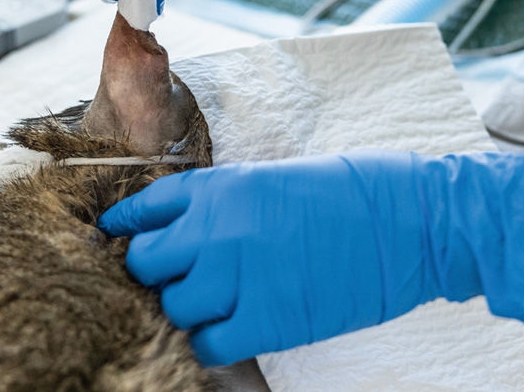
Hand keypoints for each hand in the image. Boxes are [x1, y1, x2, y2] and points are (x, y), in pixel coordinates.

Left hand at [97, 151, 523, 365]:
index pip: (142, 210)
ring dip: (186, 308)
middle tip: (178, 277)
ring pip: (173, 307)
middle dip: (156, 272)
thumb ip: (219, 204)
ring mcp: (238, 277)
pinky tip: (231, 330)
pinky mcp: (268, 321)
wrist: (409, 218)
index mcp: (217, 188)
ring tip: (214, 303)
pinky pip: (208, 345)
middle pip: (145, 263)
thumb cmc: (346, 193)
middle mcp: (215, 229)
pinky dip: (212, 343)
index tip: (114, 238)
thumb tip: (181, 233)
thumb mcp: (268, 179)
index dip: (124, 227)